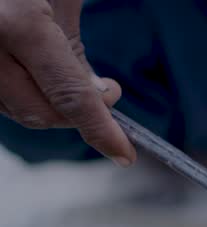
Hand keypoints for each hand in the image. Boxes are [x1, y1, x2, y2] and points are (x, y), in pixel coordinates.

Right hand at [0, 0, 133, 164]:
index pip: (69, 96)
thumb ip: (77, 49)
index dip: (100, 130)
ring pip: (15, 108)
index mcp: (19, 25)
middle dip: (77, 115)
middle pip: (39, 112)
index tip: (124, 153)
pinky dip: (26, 94)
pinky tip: (40, 74)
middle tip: (106, 93)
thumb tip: (99, 97)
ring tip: (65, 73)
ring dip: (49, 104)